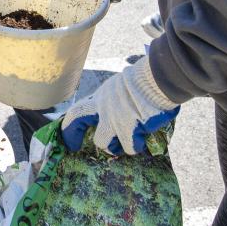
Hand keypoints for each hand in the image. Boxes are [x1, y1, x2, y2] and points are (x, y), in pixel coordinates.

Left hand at [60, 55, 178, 155]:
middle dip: (104, 146)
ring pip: (111, 146)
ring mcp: (117, 122)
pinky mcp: (132, 129)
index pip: (76, 114)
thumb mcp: (118, 86)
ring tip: (129, 141)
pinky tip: (144, 137)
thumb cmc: (142, 78)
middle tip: (107, 148)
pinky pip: (131, 147)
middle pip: (97, 139)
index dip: (70, 129)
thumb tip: (117, 111)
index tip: (70, 141)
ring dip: (120, 146)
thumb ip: (112, 99)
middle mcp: (105, 112)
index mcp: (100, 99)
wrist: (156, 77)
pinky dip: (137, 145)